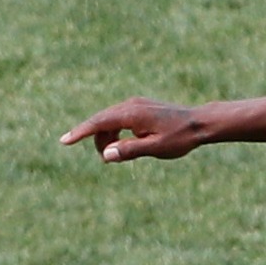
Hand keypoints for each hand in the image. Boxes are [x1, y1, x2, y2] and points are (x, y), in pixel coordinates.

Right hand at [60, 98, 205, 162]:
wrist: (200, 123)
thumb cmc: (180, 137)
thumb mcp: (156, 148)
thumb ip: (130, 151)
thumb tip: (107, 154)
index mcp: (132, 114)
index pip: (98, 122)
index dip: (80, 132)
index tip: (65, 141)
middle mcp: (130, 105)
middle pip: (102, 121)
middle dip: (96, 139)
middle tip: (104, 159)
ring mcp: (135, 105)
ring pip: (110, 120)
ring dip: (107, 137)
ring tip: (116, 155)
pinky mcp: (141, 108)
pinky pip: (120, 119)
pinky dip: (117, 132)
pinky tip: (125, 145)